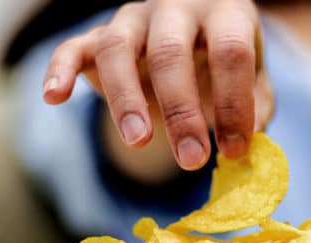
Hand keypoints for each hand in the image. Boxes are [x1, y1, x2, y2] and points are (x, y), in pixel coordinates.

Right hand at [42, 0, 273, 170]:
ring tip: (139, 141)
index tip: (234, 150)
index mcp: (225, 13)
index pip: (231, 51)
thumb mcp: (253, 83)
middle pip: (171, 53)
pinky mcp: (98, 35)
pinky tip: (54, 98)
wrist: (193, 40)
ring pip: (118, 48)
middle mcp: (176, 7)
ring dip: (125, 98)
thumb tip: (251, 147)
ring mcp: (133, 18)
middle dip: (181, 111)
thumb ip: (256, 109)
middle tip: (191, 159)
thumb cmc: (227, 66)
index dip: (233, 103)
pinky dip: (60, 70)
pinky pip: (72, 47)